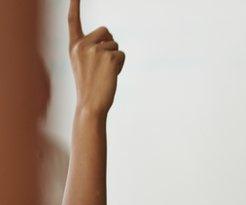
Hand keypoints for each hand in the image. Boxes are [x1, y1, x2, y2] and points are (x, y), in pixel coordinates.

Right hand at [68, 0, 124, 115]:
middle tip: (103, 63)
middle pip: (106, 31)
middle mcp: (82, 45)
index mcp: (73, 45)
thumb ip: (92, 48)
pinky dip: (120, 64)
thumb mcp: (83, 63)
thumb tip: (110, 38)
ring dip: (115, 57)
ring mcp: (95, 50)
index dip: (74, 5)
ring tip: (105, 72)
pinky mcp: (109, 57)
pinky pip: (122, 54)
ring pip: (115, 44)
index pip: (73, 21)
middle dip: (110, 43)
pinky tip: (111, 75)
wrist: (90, 103)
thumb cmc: (89, 85)